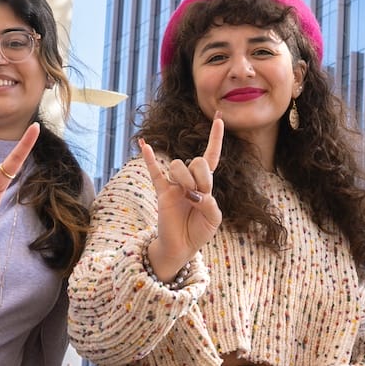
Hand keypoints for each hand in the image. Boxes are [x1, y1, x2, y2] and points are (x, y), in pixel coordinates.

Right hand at [139, 118, 223, 280]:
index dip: (215, 138)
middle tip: (201, 194)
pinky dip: (149, 158)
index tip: (220, 118)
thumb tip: (195, 193)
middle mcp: (190, 179)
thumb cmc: (199, 231)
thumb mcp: (213, 218)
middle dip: (203, 177)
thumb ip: (210, 203)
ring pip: (179, 166)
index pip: (211, 155)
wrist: (181, 247)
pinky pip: (154, 172)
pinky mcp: (162, 192)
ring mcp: (175, 184)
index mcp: (205, 183)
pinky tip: (144, 145)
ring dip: (187, 179)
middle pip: (197, 161)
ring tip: (188, 196)